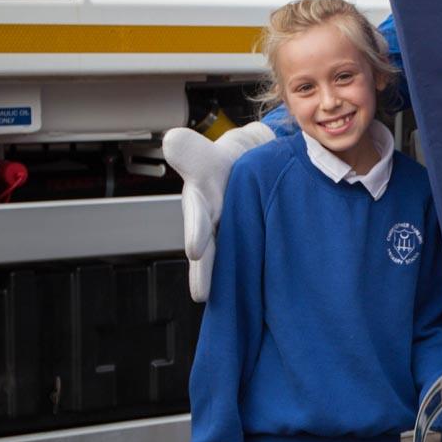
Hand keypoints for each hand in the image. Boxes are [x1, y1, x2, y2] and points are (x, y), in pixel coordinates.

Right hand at [162, 122, 273, 301]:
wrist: (253, 162)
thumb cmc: (226, 161)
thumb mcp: (207, 153)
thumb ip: (190, 151)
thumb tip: (171, 140)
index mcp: (201, 203)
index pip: (197, 218)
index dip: (197, 233)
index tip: (195, 250)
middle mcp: (215, 225)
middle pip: (212, 249)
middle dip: (207, 270)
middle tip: (201, 293)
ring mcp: (235, 234)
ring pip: (232, 257)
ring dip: (231, 276)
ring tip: (229, 301)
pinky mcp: (255, 240)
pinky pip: (256, 255)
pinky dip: (260, 271)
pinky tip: (269, 291)